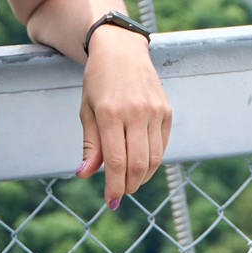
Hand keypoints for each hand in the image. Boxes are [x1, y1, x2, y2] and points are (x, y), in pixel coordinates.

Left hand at [75, 25, 170, 208]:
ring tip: (129, 181)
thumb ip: (90, 145)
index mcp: (110, 113)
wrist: (121, 50)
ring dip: (142, 177)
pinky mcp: (166, 111)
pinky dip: (152, 161)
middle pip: (138, 165)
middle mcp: (135, 112)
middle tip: (119, 193)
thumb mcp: (87, 110)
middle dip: (128, 186)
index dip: (115, 187)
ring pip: (154, 159)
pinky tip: (141, 164)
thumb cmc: (98, 81)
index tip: (110, 201)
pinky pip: (162, 145)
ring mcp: (154, 111)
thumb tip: (85, 174)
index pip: (117, 162)